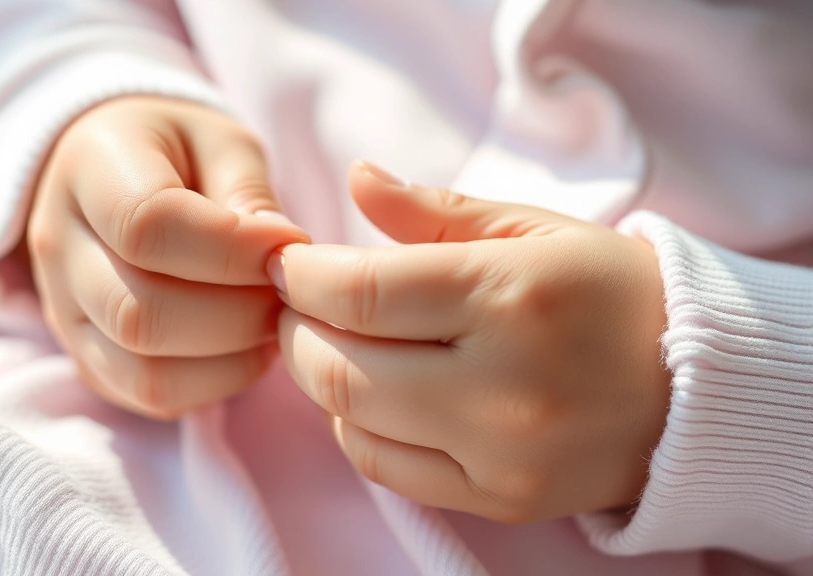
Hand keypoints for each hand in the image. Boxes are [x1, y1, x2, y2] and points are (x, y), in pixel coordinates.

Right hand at [27, 96, 307, 419]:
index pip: (146, 226)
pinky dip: (213, 383)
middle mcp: (59, 247)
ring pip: (145, 372)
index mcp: (88, 169)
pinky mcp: (87, 359)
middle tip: (288, 291)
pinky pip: (149, 396)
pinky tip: (245, 346)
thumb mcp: (220, 140)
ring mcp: (64, 313)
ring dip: (231, 358)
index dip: (232, 248)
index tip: (288, 242)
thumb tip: (280, 254)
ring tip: (272, 320)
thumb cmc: (176, 150)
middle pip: (141, 313)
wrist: (108, 174)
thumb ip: (247, 190)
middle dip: (239, 313)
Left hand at [272, 161, 669, 520]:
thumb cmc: (609, 291)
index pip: (358, 293)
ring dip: (321, 378)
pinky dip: (357, 427)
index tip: (288, 263)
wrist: (697, 386)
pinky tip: (373, 395)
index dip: (300, 276)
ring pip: (353, 423)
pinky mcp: (500, 499)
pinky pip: (388, 469)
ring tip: (335, 343)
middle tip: (296, 304)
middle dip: (295, 330)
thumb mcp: (532, 229)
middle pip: (339, 368)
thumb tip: (355, 180)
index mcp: (510, 296)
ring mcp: (500, 455)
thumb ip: (433, 212)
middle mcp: (502, 386)